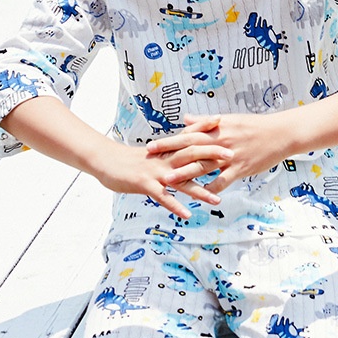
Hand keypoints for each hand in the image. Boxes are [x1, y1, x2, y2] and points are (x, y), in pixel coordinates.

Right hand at [94, 116, 234, 218]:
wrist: (105, 161)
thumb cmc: (129, 160)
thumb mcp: (152, 154)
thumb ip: (169, 152)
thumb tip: (184, 150)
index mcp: (166, 151)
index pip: (188, 137)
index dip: (205, 129)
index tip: (223, 123)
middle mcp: (164, 159)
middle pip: (191, 155)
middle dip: (212, 156)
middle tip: (232, 156)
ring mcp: (155, 172)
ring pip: (181, 180)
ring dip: (200, 190)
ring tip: (217, 200)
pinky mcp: (145, 185)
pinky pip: (163, 197)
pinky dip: (175, 205)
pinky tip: (187, 215)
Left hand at [145, 112, 291, 194]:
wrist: (280, 133)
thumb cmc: (254, 126)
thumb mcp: (229, 120)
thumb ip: (205, 122)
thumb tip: (185, 119)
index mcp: (216, 128)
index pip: (187, 135)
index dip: (169, 141)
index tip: (152, 145)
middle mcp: (220, 141)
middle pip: (189, 148)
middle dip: (168, 154)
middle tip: (150, 160)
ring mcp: (230, 156)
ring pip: (203, 165)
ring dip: (184, 174)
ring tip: (167, 181)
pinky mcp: (241, 168)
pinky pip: (223, 181)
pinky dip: (211, 189)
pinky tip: (199, 197)